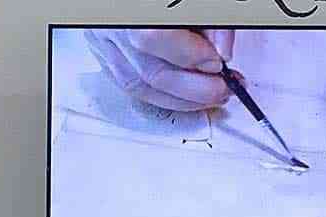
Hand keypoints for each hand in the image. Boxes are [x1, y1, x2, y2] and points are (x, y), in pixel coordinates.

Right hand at [84, 28, 235, 111]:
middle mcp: (111, 25)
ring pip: (139, 86)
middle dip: (193, 89)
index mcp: (130, 6)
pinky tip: (182, 94)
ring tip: (208, 95)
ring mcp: (103, 42)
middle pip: (149, 72)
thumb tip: (222, 52)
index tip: (218, 64)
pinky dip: (161, 95)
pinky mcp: (104, 54)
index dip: (189, 57)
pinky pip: (130, 85)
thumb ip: (213, 19)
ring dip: (179, 98)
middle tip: (222, 88)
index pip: (153, 37)